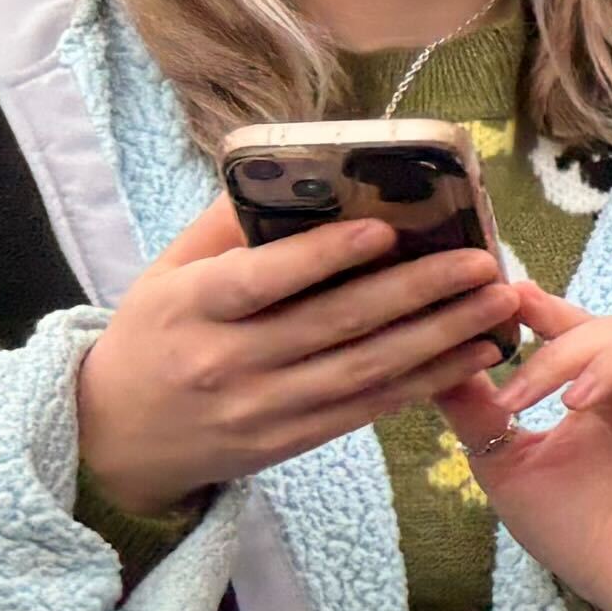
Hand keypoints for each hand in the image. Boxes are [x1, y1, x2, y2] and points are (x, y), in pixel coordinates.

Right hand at [73, 200, 516, 511]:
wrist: (113, 437)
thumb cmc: (155, 333)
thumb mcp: (169, 273)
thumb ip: (227, 226)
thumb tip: (296, 168)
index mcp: (189, 307)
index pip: (259, 280)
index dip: (322, 255)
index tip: (386, 229)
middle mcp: (225, 361)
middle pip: (333, 324)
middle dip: (417, 291)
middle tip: (482, 262)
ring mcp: (259, 408)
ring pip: (363, 370)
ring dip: (441, 336)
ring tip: (498, 302)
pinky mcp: (286, 442)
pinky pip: (366, 409)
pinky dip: (426, 381)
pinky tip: (475, 353)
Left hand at [442, 286, 611, 610]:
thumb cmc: (571, 528)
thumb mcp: (510, 468)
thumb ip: (478, 417)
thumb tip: (436, 363)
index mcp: (600, 387)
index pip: (577, 328)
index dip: (547, 308)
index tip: (506, 296)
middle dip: (565, 352)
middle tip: (521, 398)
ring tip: (580, 400)